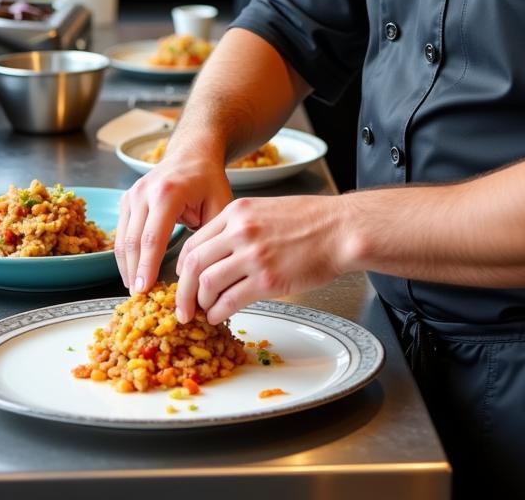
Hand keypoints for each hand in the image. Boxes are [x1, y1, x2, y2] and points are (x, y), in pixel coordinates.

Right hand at [114, 149, 232, 294]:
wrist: (192, 154)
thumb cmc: (209, 181)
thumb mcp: (220, 205)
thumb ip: (209, 236)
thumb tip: (201, 273)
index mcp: (168, 193)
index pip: (153, 237)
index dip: (147, 267)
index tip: (145, 291)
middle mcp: (144, 192)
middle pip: (133, 241)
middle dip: (134, 272)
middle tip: (139, 298)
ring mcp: (132, 194)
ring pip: (122, 239)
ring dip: (126, 267)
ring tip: (135, 290)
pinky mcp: (126, 200)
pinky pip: (121, 232)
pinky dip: (125, 254)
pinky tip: (132, 272)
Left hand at [174, 194, 348, 323]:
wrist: (342, 229)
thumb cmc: (312, 220)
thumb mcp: (268, 209)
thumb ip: (242, 226)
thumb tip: (222, 252)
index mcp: (238, 212)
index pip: (195, 240)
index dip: (184, 265)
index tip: (184, 279)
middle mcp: (241, 231)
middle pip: (194, 263)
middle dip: (183, 290)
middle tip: (182, 305)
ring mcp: (253, 256)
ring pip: (207, 283)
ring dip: (200, 303)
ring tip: (204, 312)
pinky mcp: (267, 280)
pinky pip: (230, 300)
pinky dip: (219, 312)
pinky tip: (219, 315)